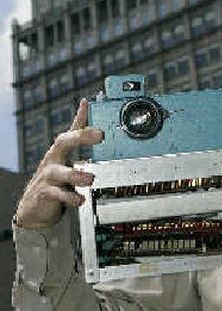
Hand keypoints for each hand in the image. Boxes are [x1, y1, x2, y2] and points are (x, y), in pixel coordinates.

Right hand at [15, 99, 102, 229]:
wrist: (33, 208)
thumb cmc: (54, 181)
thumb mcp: (67, 161)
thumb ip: (78, 143)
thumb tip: (92, 121)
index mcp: (61, 151)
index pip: (72, 130)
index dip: (80, 116)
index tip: (87, 103)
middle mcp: (53, 159)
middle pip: (64, 142)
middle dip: (82, 136)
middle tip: (100, 135)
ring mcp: (48, 176)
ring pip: (60, 171)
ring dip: (77, 174)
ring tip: (90, 178)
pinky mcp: (44, 193)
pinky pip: (57, 193)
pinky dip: (70, 197)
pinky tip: (79, 199)